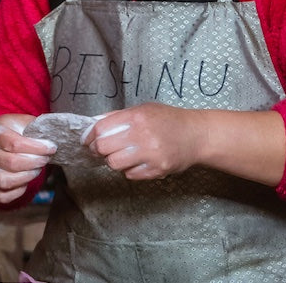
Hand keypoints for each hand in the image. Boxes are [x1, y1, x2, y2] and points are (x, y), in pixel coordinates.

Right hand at [0, 114, 55, 203]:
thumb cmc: (9, 132)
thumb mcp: (19, 122)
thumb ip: (34, 127)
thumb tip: (52, 137)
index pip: (15, 143)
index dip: (37, 147)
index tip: (51, 148)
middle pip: (12, 163)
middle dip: (35, 162)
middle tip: (46, 158)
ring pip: (5, 181)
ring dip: (27, 177)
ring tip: (36, 169)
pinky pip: (3, 196)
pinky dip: (18, 191)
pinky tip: (25, 180)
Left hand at [83, 102, 203, 179]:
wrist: (197, 135)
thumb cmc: (168, 120)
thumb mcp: (143, 110)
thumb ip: (118, 117)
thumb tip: (93, 124)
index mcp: (137, 117)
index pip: (101, 129)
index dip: (90, 136)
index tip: (88, 140)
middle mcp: (143, 136)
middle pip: (104, 148)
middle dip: (99, 150)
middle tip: (104, 149)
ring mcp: (151, 155)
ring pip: (115, 164)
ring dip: (114, 161)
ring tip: (122, 155)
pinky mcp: (157, 170)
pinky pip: (130, 175)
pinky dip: (129, 170)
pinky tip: (137, 162)